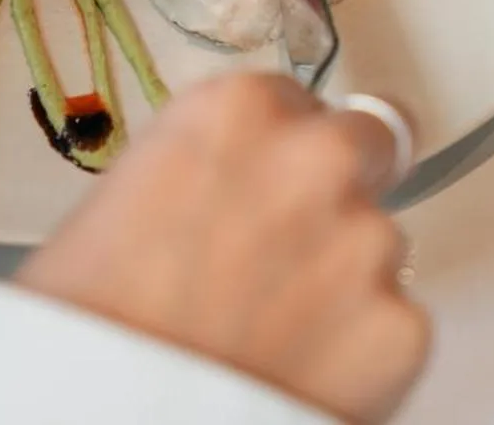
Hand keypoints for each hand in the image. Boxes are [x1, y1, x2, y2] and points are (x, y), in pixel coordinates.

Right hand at [17, 75, 429, 423]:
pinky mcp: (402, 327)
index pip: (292, 100)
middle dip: (341, 185)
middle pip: (368, 144)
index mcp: (237, 111)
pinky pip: (396, 323)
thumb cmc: (91, 323)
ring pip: (380, 242)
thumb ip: (202, 165)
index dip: (277, 148)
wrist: (118, 419)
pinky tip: (300, 366)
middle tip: (296, 243)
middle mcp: (314, 160)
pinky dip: (362, 346)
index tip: (265, 182)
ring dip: (344, 274)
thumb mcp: (123, 198)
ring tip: (277, 326)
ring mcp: (367, 243)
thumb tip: (230, 184)